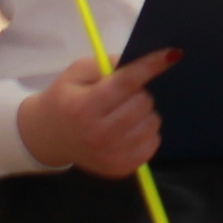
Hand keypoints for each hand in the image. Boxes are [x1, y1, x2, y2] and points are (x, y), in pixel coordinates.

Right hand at [14, 48, 172, 176]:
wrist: (49, 136)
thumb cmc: (66, 99)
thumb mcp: (77, 73)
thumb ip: (106, 65)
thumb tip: (139, 62)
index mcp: (84, 106)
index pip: (125, 83)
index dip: (150, 66)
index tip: (173, 54)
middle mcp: (98, 133)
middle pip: (144, 102)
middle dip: (140, 93)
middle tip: (124, 95)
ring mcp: (111, 154)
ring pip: (153, 122)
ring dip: (145, 113)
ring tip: (125, 112)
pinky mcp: (121, 167)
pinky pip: (154, 143)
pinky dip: (147, 132)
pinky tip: (129, 129)